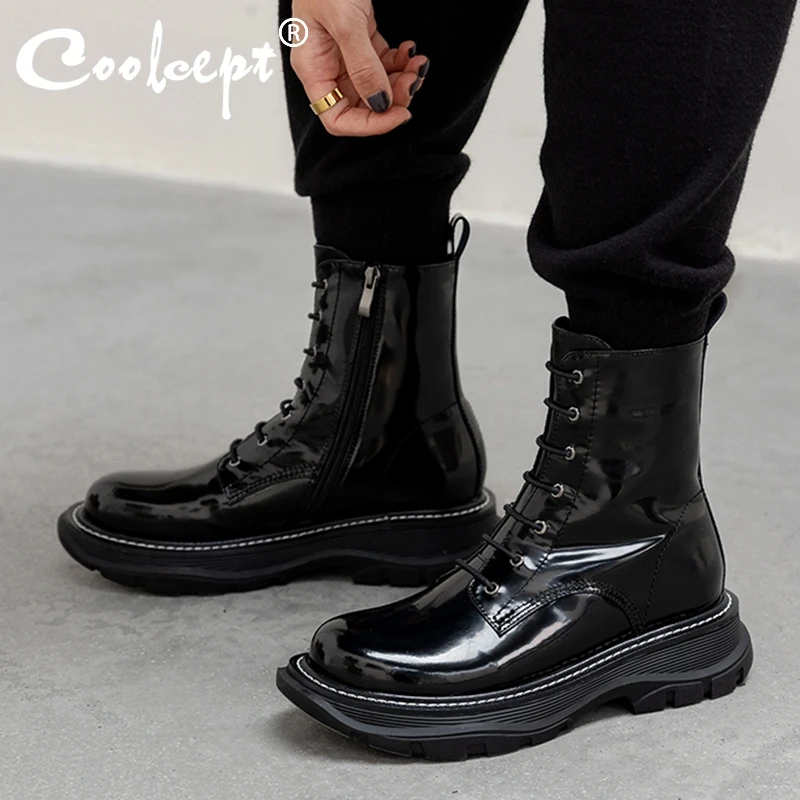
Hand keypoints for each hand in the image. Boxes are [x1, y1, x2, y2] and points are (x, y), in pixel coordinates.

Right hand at [291, 0, 428, 135]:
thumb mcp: (345, 21)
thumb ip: (362, 66)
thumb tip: (380, 104)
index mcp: (313, 69)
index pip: (338, 118)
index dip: (369, 124)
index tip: (399, 114)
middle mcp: (327, 66)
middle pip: (362, 105)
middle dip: (392, 99)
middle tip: (414, 82)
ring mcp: (344, 54)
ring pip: (376, 86)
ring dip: (401, 81)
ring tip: (418, 64)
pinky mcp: (360, 39)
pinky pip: (383, 64)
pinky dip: (400, 63)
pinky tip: (410, 49)